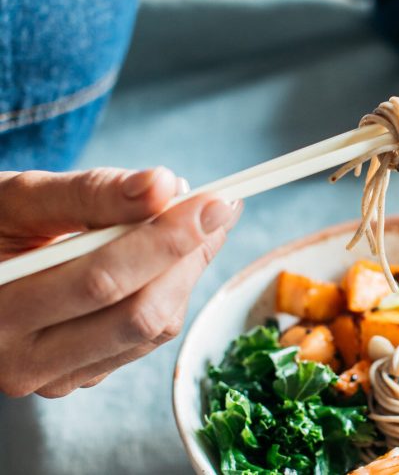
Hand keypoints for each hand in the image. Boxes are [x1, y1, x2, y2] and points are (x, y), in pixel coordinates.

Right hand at [0, 168, 241, 397]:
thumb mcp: (19, 199)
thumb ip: (89, 192)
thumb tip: (162, 184)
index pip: (100, 280)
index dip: (166, 239)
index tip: (214, 202)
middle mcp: (24, 360)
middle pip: (138, 314)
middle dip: (187, 255)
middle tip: (217, 207)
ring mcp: (57, 375)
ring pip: (153, 329)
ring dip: (185, 270)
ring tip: (189, 220)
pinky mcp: (84, 374)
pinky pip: (148, 337)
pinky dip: (171, 289)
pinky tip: (170, 253)